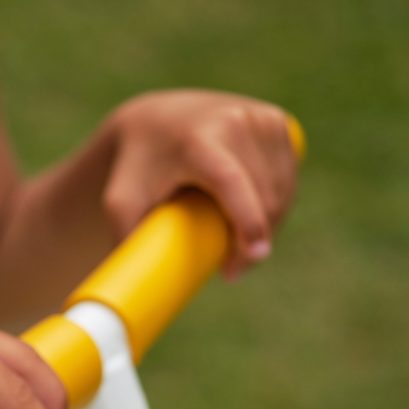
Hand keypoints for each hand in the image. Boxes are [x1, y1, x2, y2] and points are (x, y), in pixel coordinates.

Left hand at [101, 90, 298, 279]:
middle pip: (262, 197)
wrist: (154, 120)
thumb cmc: (135, 170)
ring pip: (281, 191)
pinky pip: (289, 177)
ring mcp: (260, 118)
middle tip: (231, 271)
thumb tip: (137, 289)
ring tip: (239, 245)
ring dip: (268, 226)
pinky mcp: (278, 122)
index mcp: (196, 139)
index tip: (256, 254)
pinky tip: (255, 213)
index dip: (248, 219)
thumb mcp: (120, 201)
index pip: (231, 181)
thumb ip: (126, 238)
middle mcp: (233, 121)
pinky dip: (278, 203)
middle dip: (253, 243)